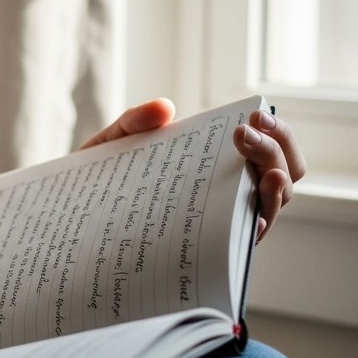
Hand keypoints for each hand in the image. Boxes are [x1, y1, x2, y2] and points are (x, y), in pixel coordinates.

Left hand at [82, 98, 306, 243]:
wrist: (76, 217)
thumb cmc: (102, 181)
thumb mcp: (112, 146)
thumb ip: (133, 122)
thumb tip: (164, 108)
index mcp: (216, 160)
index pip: (268, 145)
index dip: (275, 130)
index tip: (255, 114)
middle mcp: (229, 191)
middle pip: (281, 172)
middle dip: (277, 150)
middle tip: (246, 133)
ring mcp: (223, 220)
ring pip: (272, 205)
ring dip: (275, 185)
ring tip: (266, 172)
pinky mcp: (209, 249)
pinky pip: (246, 242)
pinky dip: (258, 226)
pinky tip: (255, 215)